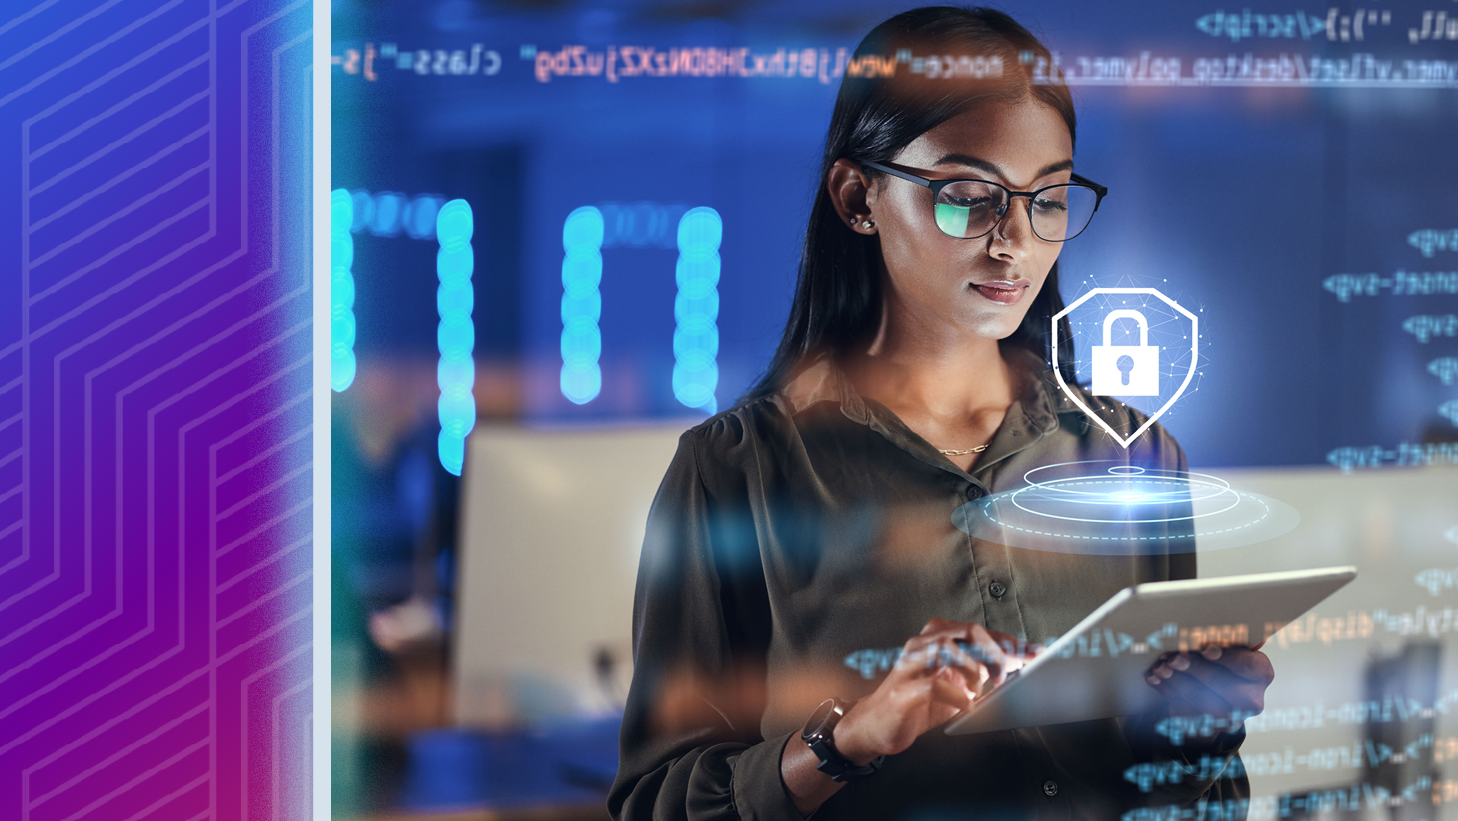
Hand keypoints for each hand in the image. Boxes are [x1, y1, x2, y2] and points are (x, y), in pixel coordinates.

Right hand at [833, 619, 1034, 763]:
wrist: (874, 725)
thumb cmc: (917, 704)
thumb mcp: (954, 686)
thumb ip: (979, 675)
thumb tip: (1016, 671)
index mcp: (937, 639)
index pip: (980, 631)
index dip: (1011, 641)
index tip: (1038, 653)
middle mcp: (922, 644)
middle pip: (968, 631)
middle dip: (997, 651)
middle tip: (1008, 674)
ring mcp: (910, 665)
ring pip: (948, 646)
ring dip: (974, 669)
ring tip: (980, 689)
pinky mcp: (903, 690)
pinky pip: (934, 684)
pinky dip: (957, 695)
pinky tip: (966, 705)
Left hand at [1144, 644, 1273, 724]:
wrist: (1218, 695)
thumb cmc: (1222, 661)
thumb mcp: (1229, 647)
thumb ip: (1224, 638)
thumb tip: (1203, 628)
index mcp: (1260, 673)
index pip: (1246, 664)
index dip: (1227, 658)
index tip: (1206, 650)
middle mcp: (1251, 699)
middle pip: (1220, 683)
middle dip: (1194, 669)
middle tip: (1173, 659)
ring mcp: (1230, 718)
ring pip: (1199, 699)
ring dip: (1175, 681)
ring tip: (1159, 668)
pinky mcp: (1208, 727)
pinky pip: (1184, 709)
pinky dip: (1167, 691)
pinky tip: (1155, 679)